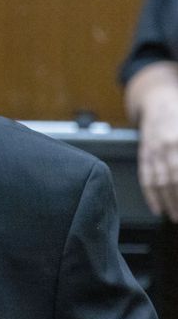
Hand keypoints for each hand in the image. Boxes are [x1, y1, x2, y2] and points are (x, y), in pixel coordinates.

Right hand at [138, 97, 177, 221]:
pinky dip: (150, 195)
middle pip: (174, 180)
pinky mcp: (144, 155)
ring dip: (168, 203)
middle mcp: (167, 147)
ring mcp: (153, 152)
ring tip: (175, 217)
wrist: (158, 100)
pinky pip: (145, 178)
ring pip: (159, 182)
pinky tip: (157, 208)